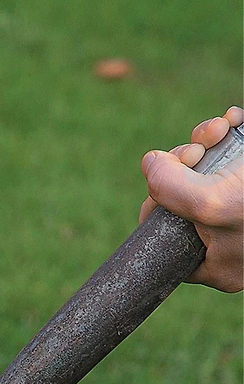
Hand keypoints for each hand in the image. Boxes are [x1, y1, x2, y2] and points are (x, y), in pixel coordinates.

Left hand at [139, 106, 242, 292]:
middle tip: (196, 148)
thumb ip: (169, 191)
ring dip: (205, 139)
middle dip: (183, 163)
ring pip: (205, 169)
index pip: (164, 236)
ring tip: (220, 126)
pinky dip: (229, 129)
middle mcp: (229, 239)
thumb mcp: (212, 206)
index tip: (161, 180)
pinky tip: (234, 118)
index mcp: (216, 265)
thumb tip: (149, 165)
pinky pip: (232, 151)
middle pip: (181, 197)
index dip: (155, 202)